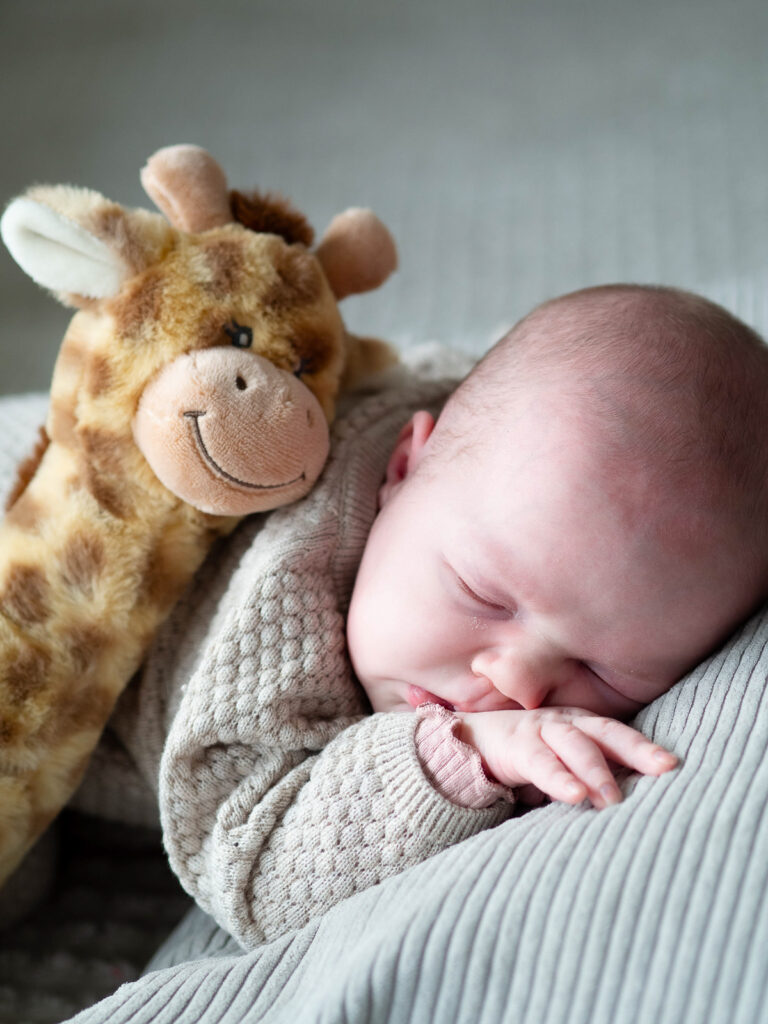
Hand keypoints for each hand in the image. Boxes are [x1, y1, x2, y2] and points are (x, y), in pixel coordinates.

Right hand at [455, 707, 677, 809]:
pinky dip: (559, 779)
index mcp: (582, 725)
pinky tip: (575, 796)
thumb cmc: (531, 755)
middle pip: (605, 733)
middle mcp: (565, 724)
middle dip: (636, 750)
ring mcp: (540, 732)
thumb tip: (637, 806)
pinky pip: (540, 763)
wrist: (473, 742)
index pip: (619, 734)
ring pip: (574, 746)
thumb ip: (594, 774)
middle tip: (664, 770)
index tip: (673, 765)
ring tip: (614, 799)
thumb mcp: (565, 760)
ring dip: (596, 771)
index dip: (645, 748)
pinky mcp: (516, 747)